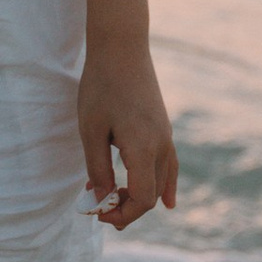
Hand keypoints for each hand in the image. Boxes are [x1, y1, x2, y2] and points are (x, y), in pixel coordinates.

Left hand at [79, 40, 177, 229]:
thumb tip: (103, 198)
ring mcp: (166, 136)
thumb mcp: (90, 129)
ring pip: (162, 181)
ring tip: (118, 204)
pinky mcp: (164, 128)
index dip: (123, 214)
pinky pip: (170, 166)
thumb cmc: (102, 85)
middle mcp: (161, 145)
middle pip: (153, 194)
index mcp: (143, 148)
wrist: (122, 48)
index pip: (143, 199)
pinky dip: (166, 186)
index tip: (98, 212)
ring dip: (142, 197)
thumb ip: (98, 167)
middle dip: (129, 209)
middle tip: (100, 210)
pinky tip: (169, 201)